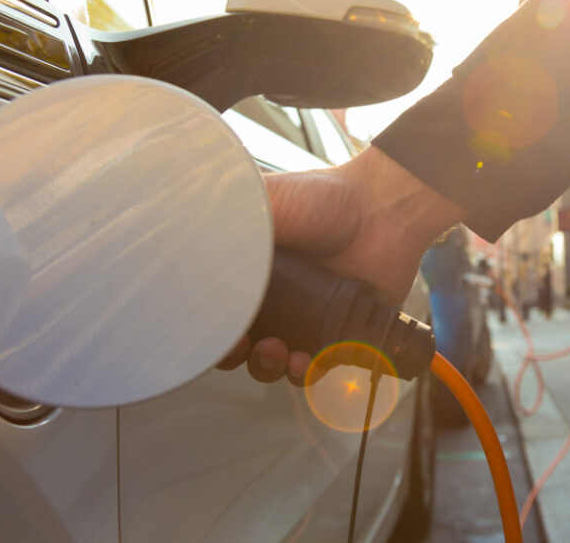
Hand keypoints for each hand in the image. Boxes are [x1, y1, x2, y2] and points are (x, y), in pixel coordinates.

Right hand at [218, 146, 465, 383]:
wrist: (382, 210)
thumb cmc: (327, 198)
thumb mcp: (267, 202)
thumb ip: (228, 227)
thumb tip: (186, 248)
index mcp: (251, 268)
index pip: (217, 309)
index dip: (210, 328)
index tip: (209, 333)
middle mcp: (276, 296)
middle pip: (240, 342)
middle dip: (236, 354)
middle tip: (244, 345)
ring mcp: (307, 316)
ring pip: (274, 361)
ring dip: (269, 366)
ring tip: (279, 352)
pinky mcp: (339, 331)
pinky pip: (317, 365)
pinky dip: (308, 371)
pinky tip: (307, 359)